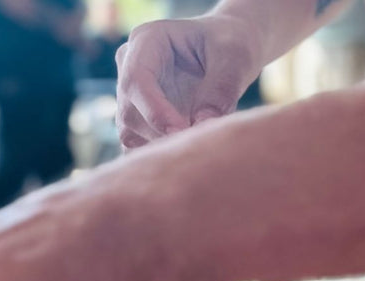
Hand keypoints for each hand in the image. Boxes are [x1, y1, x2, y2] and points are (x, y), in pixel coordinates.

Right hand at [115, 15, 263, 150]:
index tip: (181, 131)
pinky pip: (137, 147)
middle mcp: (129, 67)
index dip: (154, 110)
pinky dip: (159, 156)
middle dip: (161, 134)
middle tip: (198, 147)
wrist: (228, 53)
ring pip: (130, 133)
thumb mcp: (236, 57)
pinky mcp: (136, 120)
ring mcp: (129, 96)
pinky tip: (187, 155)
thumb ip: (221, 89)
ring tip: (197, 150)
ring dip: (160, 148)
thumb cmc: (232, 44)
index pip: (136, 80)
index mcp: (146, 41)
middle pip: (129, 112)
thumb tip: (202, 124)